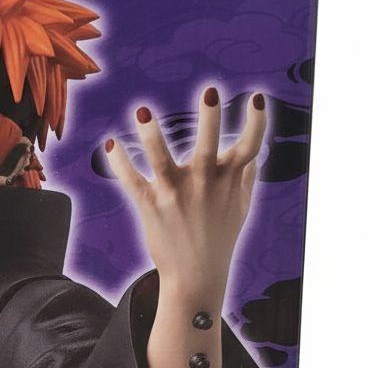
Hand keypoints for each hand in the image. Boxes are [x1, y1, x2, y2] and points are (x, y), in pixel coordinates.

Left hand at [105, 87, 265, 299]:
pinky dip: (119, 164)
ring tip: (141, 112)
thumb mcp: (240, 208)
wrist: (195, 277)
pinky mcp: (150, 206)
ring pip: (161, 160)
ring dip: (151, 136)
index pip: (250, 146)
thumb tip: (255, 155)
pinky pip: (132, 181)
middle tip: (210, 90)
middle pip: (208, 146)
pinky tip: (110, 144)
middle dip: (209, 119)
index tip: (258, 98)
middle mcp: (204, 184)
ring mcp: (175, 195)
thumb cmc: (219, 239)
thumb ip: (246, 178)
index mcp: (228, 180)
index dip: (257, 122)